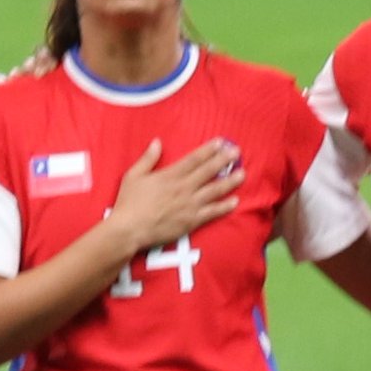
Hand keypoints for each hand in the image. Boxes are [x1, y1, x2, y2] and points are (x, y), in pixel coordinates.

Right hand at [109, 140, 237, 256]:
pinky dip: (225, 206)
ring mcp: (190, 205)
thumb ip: (148, 158)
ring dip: (230, 181)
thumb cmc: (128, 203)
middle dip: (224, 160)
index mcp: (170, 175)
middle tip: (237, 152)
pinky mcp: (192, 221)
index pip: (194, 159)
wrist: (130, 229)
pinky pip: (212, 212)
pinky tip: (235, 201)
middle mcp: (184, 188)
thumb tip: (157, 142)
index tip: (221, 142)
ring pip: (215, 190)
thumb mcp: (133, 175)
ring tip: (242, 174)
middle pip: (208, 171)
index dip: (209, 150)